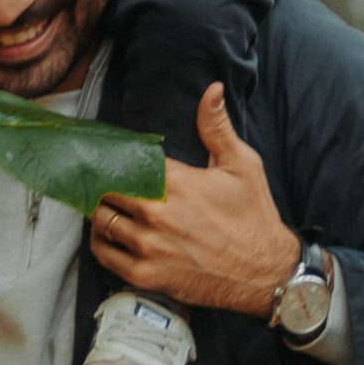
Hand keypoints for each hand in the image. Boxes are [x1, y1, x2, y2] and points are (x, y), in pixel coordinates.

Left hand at [89, 82, 302, 313]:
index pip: (128, 160)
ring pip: (101, 221)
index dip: (116, 155)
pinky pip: (104, 254)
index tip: (110, 153)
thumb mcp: (242, 165)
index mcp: (176, 183)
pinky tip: (106, 233)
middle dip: (104, 182)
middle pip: (107, 189)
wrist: (264, 273)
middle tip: (102, 179)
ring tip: (104, 204)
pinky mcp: (145, 275)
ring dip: (100, 210)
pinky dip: (99, 241)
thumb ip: (217, 127)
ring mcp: (148, 246)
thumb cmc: (254, 217)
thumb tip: (212, 90)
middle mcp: (156, 213)